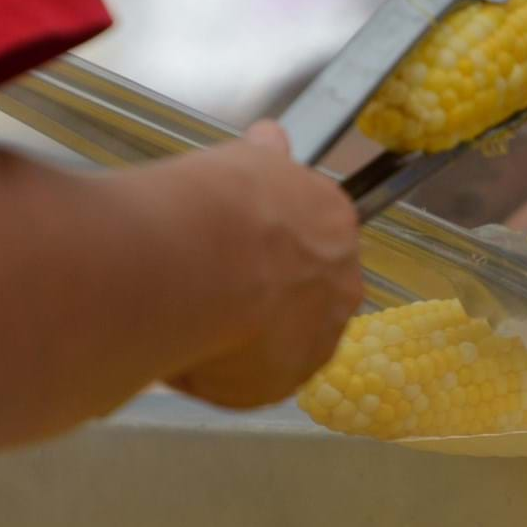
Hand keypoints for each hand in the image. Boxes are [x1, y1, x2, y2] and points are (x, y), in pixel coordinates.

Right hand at [167, 123, 362, 407]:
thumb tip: (271, 138)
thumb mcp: (242, 160)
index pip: (314, 240)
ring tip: (192, 318)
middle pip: (306, 295)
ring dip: (246, 336)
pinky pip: (248, 381)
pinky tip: (185, 348)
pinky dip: (220, 370)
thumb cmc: (213, 204)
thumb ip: (264, 159)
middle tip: (213, 284)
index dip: (274, 244)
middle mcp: (341, 287)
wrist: (189, 265)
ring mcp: (314, 343)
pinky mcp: (276, 388)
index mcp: (336, 226)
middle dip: (266, 294)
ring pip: (280, 343)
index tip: (240, 245)